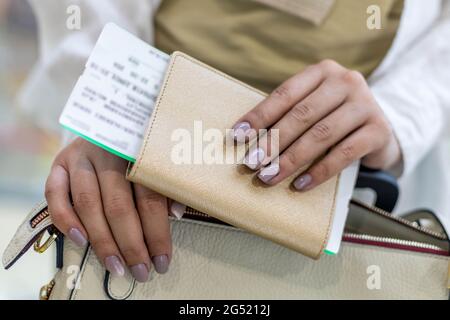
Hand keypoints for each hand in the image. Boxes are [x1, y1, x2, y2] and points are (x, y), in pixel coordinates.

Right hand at [45, 138, 183, 280]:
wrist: (106, 124)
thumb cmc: (137, 151)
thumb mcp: (156, 163)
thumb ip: (166, 188)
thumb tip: (176, 214)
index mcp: (140, 153)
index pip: (150, 199)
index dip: (157, 234)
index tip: (162, 261)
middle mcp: (109, 153)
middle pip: (119, 205)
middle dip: (131, 245)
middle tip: (140, 272)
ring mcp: (81, 157)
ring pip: (89, 204)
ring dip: (102, 240)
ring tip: (116, 266)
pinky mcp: (59, 162)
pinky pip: (54, 193)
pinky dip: (65, 218)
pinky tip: (81, 241)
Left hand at [232, 59, 400, 190]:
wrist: (379, 130)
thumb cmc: (333, 118)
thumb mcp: (313, 108)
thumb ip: (287, 116)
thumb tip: (245, 138)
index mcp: (322, 71)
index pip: (285, 94)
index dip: (259, 115)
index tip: (237, 136)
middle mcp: (345, 81)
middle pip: (302, 114)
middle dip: (273, 141)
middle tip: (251, 162)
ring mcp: (366, 103)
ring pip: (321, 134)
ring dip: (290, 159)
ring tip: (269, 177)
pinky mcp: (379, 129)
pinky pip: (343, 153)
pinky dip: (319, 171)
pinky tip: (300, 184)